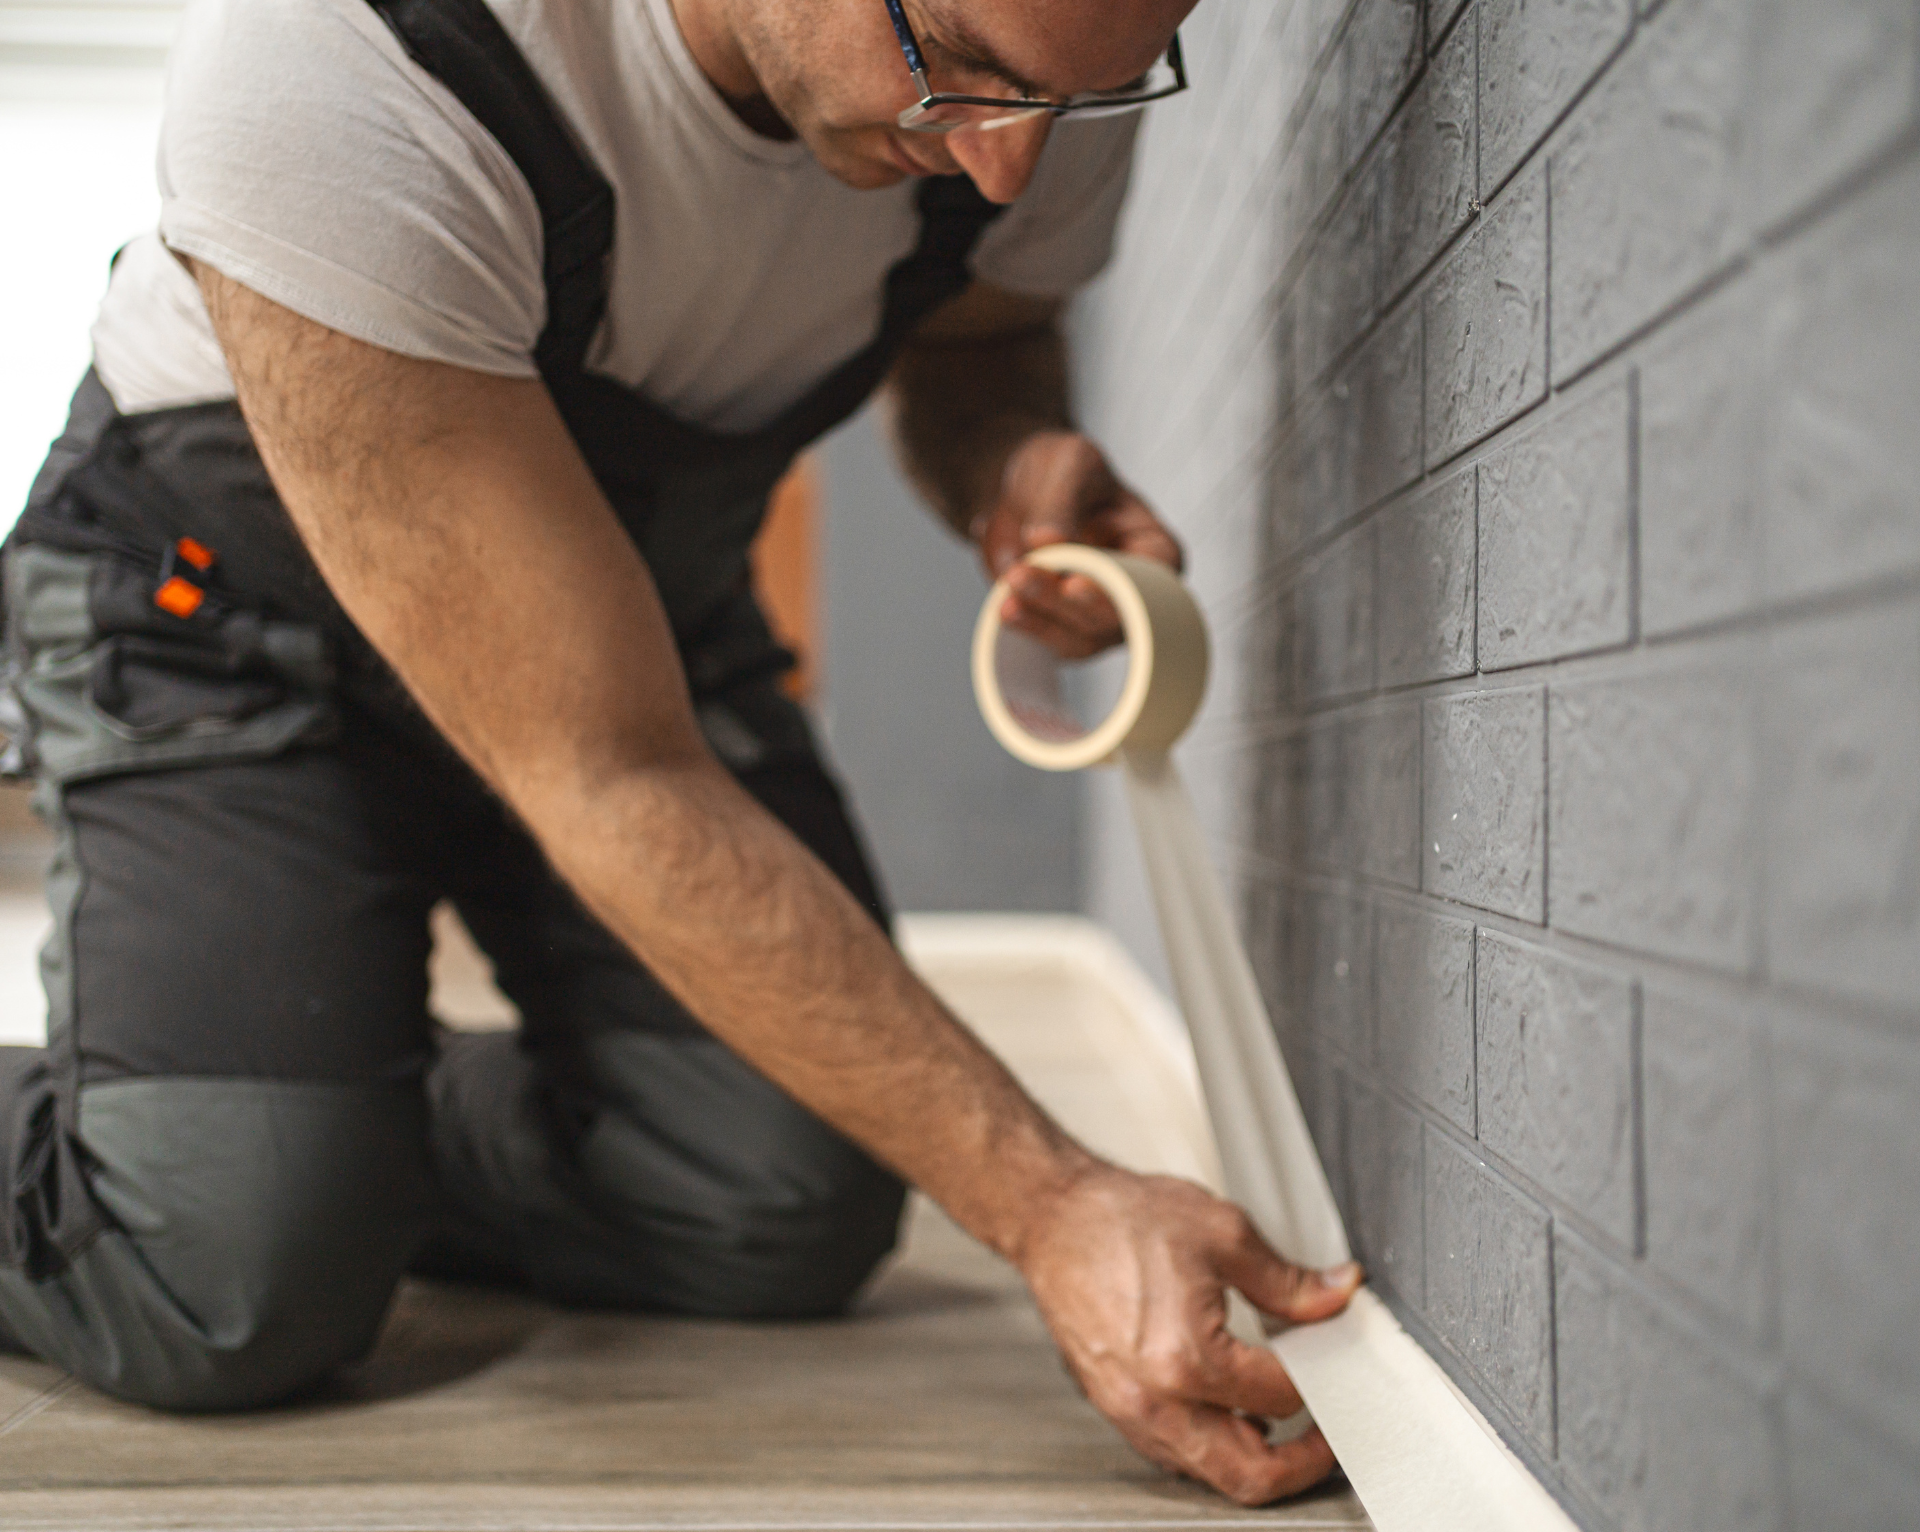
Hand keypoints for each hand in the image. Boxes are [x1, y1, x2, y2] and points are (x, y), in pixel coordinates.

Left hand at [974, 431, 1182, 658]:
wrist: (1020, 491)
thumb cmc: (1062, 472)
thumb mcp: (1068, 464)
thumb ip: (1062, 501)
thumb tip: (1049, 540)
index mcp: (1155, 550)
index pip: (1152, 581)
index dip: (1116, 588)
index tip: (1074, 583)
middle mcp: (1135, 593)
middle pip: (1111, 616)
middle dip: (1064, 601)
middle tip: (1022, 575)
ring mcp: (1099, 617)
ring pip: (1079, 638)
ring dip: (1041, 616)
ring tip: (1008, 586)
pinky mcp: (1063, 628)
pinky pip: (1048, 641)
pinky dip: (1026, 625)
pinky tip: (1005, 605)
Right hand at [1017, 1164, 1362, 1506]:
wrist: (1054, 1217)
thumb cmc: (1120, 1219)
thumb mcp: (1223, 1233)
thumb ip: (1288, 1281)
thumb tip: (1336, 1297)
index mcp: (1186, 1357)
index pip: (1280, 1397)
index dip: (1320, 1381)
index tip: (1333, 1365)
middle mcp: (1154, 1399)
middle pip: (1248, 1474)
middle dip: (1301, 1463)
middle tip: (1326, 1439)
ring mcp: (1128, 1410)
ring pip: (1208, 1474)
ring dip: (1254, 1461)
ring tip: (1282, 1425)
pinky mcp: (1113, 1406)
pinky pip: (1174, 1453)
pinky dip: (1211, 1447)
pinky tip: (1228, 1415)